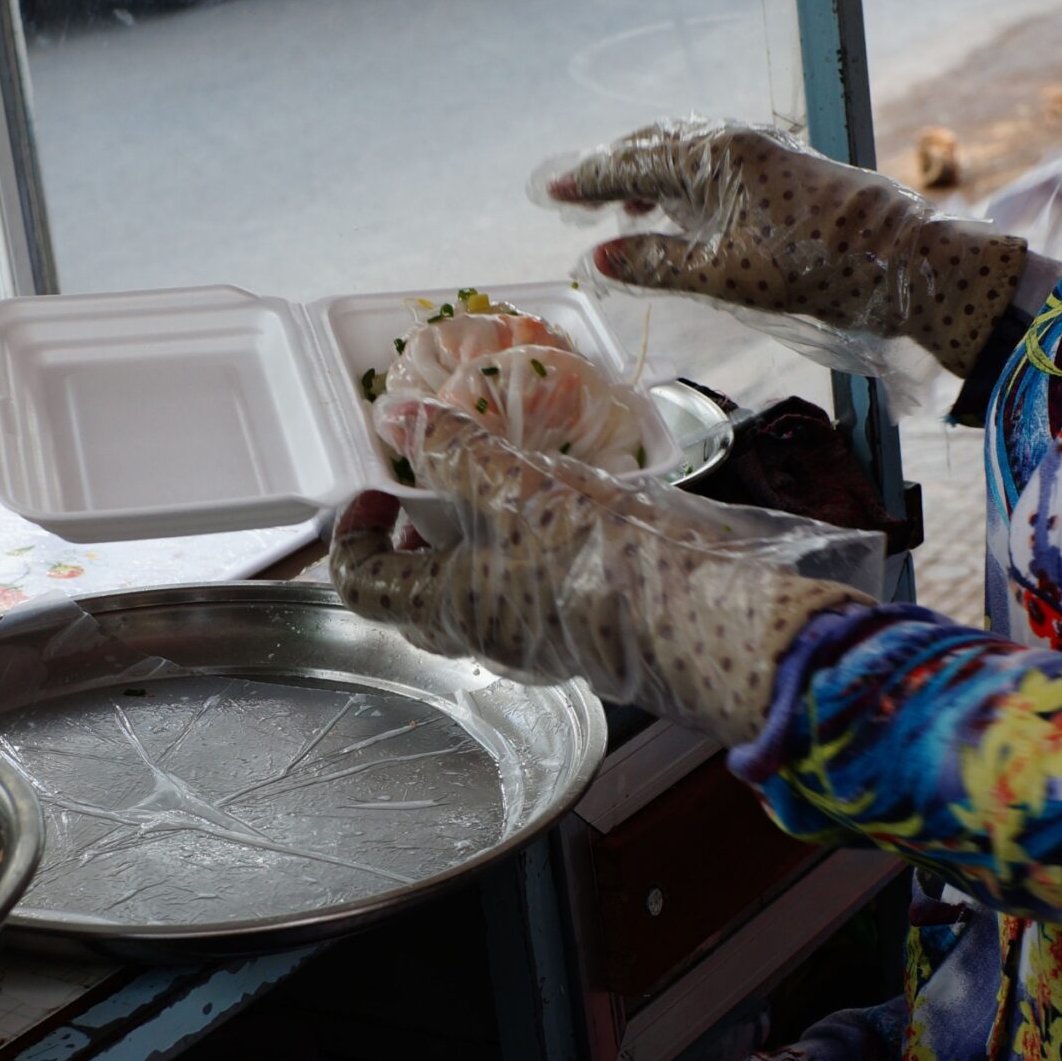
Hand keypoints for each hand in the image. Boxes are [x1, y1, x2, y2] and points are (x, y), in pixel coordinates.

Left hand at [331, 403, 866, 744]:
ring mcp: (533, 644)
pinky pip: (527, 596)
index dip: (351, 534)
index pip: (360, 584)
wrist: (710, 619)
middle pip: (414, 595)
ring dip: (469, 545)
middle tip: (430, 493)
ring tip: (498, 491)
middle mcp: (481, 638)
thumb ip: (455, 451)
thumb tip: (397, 416)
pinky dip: (519, 553)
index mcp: (445, 607)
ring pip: (473, 597)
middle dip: (412, 540)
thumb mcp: (517, 484)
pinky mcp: (583, 636)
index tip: (376, 490)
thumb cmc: (599, 557)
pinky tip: (558, 514)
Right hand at [546, 117, 1026, 373]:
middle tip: (578, 195)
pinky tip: (680, 212)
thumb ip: (656, 262)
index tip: (551, 191)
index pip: (633, 161)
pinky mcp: (784, 175)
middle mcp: (737, 143)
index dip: (589, 178)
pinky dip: (682, 183)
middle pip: (658, 146)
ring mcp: (764, 155)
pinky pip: (714, 167)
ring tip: (623, 206)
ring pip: (688, 156)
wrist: (905, 261)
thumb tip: (598, 258)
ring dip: (649, 176)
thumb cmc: (812, 266)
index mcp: (716, 156)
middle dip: (615, 168)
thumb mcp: (723, 274)